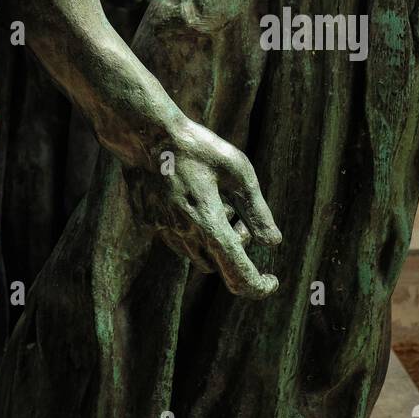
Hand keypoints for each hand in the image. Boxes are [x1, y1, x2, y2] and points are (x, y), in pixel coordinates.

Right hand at [126, 112, 281, 298]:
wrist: (145, 131)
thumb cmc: (196, 147)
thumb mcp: (237, 170)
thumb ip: (257, 210)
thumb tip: (273, 242)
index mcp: (209, 224)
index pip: (239, 275)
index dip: (259, 286)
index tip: (271, 281)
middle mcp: (183, 234)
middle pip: (218, 263)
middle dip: (234, 246)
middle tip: (237, 212)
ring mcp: (161, 230)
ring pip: (195, 254)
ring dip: (210, 239)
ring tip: (211, 199)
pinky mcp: (147, 221)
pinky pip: (174, 237)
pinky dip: (188, 226)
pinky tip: (185, 193)